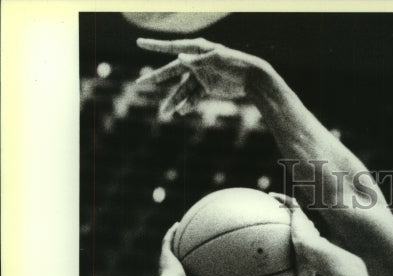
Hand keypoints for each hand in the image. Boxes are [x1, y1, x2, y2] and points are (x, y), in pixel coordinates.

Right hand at [135, 38, 268, 115]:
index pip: (172, 46)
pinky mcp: (207, 87)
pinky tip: (181, 112)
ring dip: (174, 101)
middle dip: (157, 78)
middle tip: (140, 83)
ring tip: (164, 113)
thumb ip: (198, 60)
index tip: (139, 42)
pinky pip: (193, 97)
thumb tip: (179, 56)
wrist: (252, 78)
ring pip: (182, 89)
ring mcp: (200, 75)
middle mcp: (195, 62)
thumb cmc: (235, 64)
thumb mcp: (217, 60)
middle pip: (172, 71)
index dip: (154, 45)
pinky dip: (188, 105)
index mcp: (196, 49)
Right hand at [159, 224, 215, 275]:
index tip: (192, 266)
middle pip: (175, 258)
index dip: (185, 269)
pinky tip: (178, 223)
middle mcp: (169, 269)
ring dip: (174, 238)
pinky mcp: (165, 254)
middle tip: (188, 246)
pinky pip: (168, 240)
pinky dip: (171, 232)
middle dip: (180, 252)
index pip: (180, 273)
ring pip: (170, 247)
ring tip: (182, 228)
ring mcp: (166, 261)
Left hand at [269, 193, 323, 275]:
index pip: (305, 236)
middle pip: (300, 221)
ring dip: (286, 204)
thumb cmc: (312, 268)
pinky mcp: (300, 216)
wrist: (316, 254)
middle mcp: (309, 229)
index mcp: (311, 242)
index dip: (299, 233)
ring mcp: (305, 222)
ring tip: (273, 200)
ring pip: (295, 209)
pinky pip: (290, 203)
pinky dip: (281, 198)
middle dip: (293, 217)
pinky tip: (270, 195)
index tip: (292, 235)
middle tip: (282, 216)